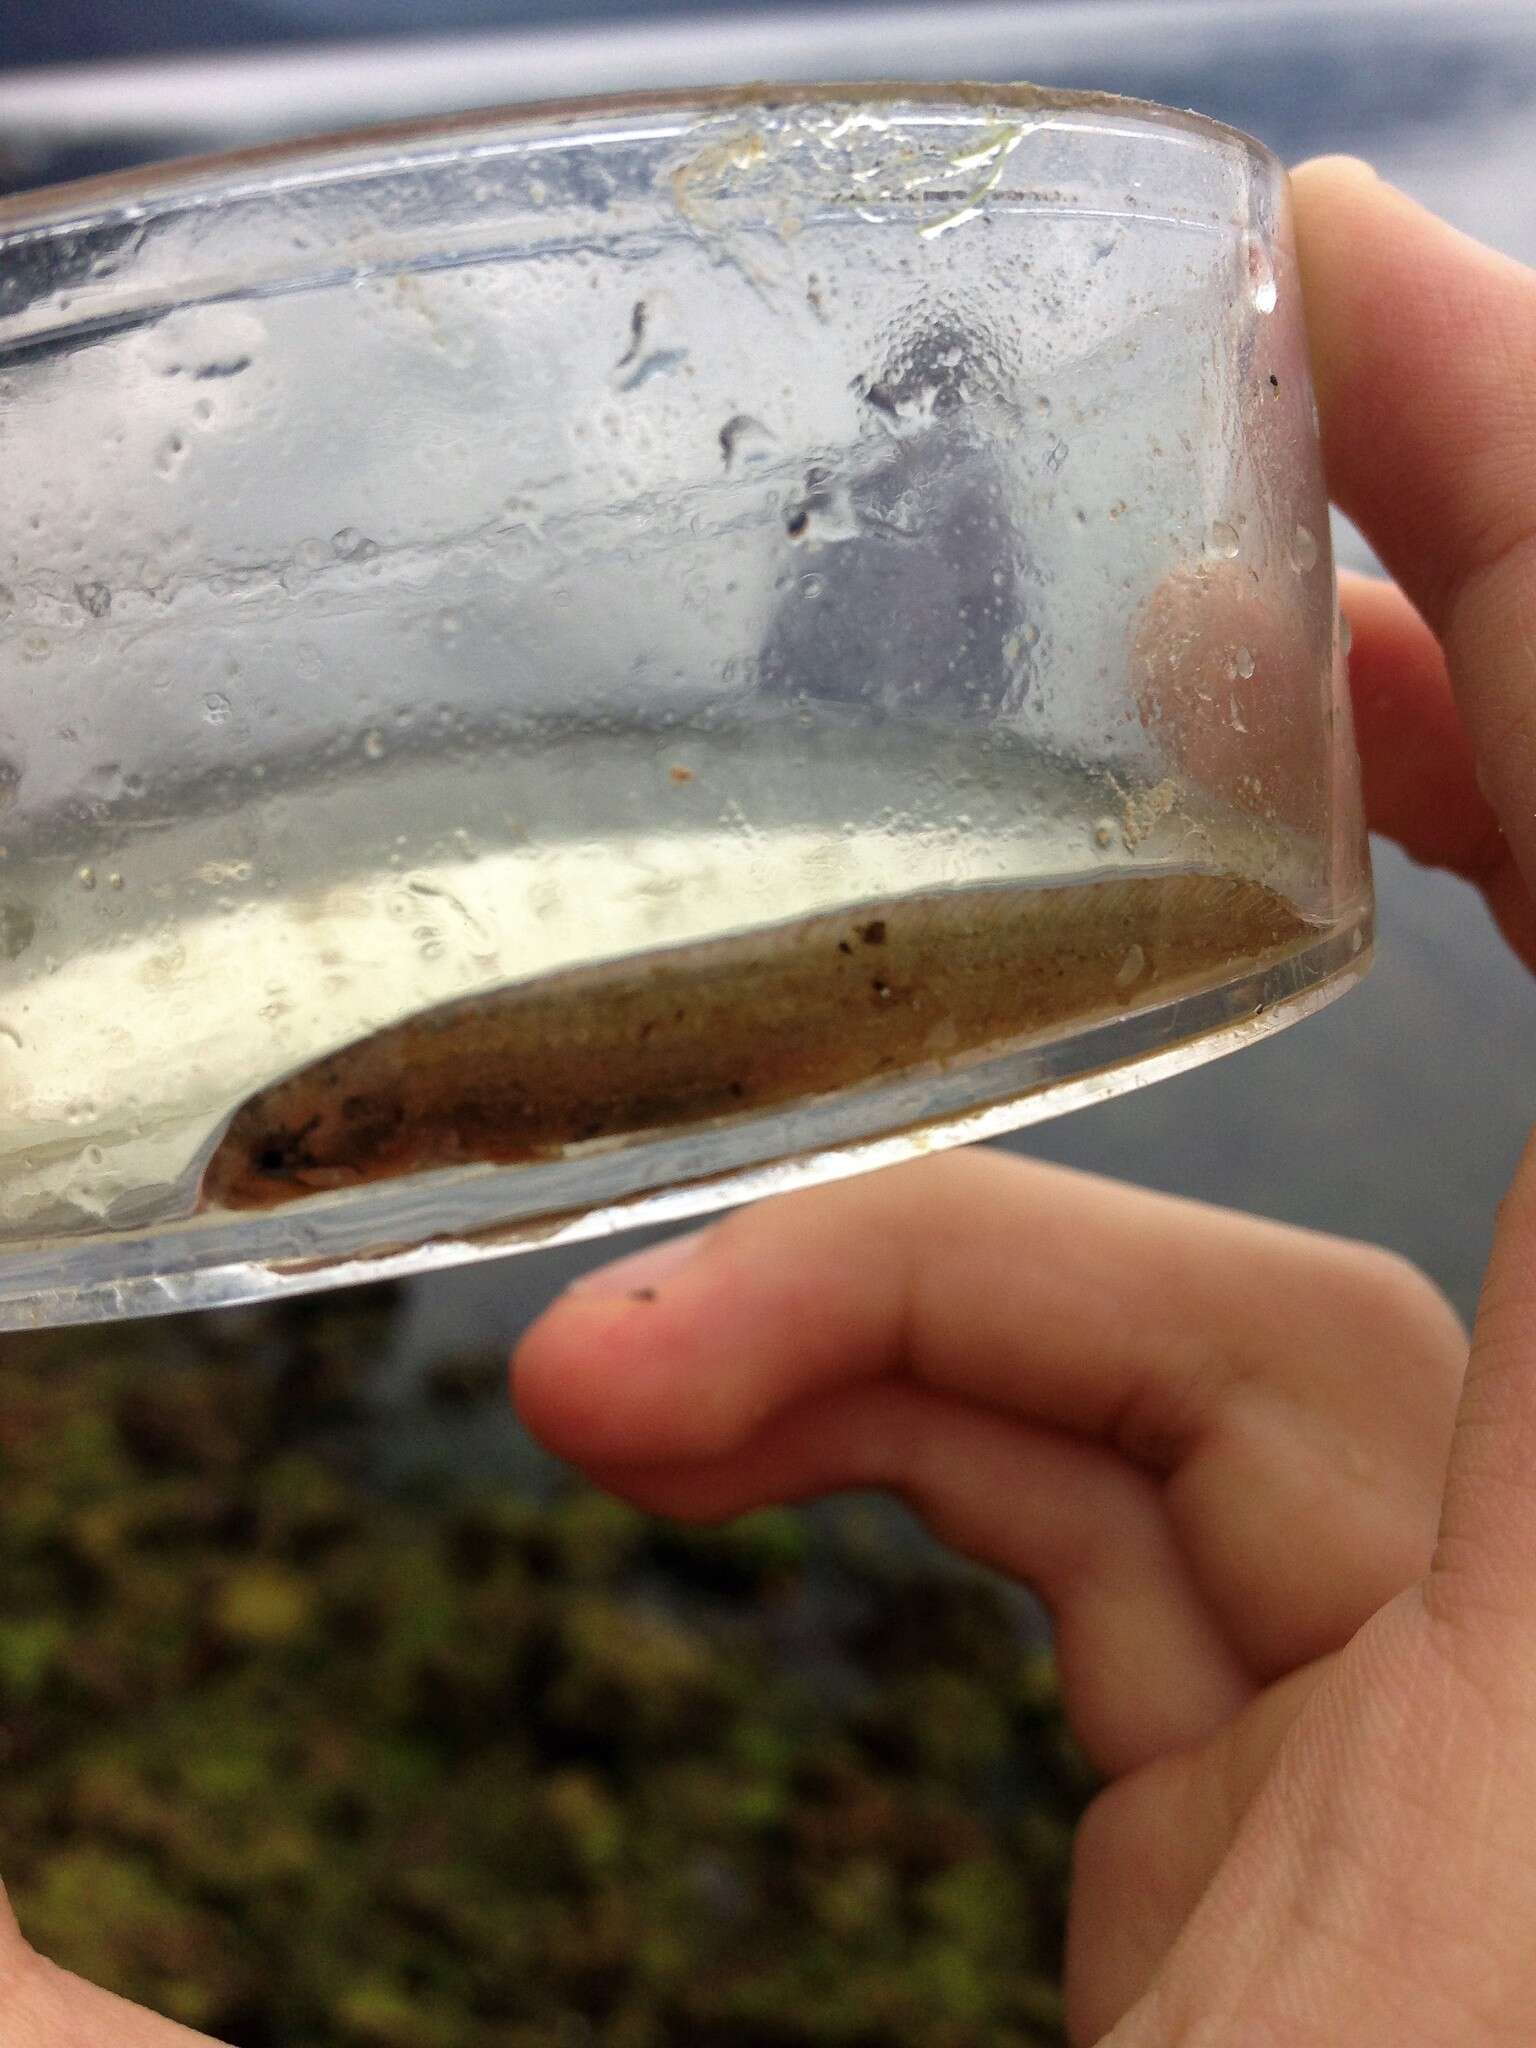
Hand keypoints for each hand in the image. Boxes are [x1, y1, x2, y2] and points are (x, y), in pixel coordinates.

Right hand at [517, 160, 1535, 2046]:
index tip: (1368, 289)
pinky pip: (1160, 1482)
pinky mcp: (1349, 1790)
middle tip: (1199, 575)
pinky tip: (688, 1456)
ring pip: (1238, 1327)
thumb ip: (423, 1916)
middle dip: (1448, 749)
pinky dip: (920, 1425)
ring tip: (611, 1361)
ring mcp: (1483, 1726)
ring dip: (911, 1269)